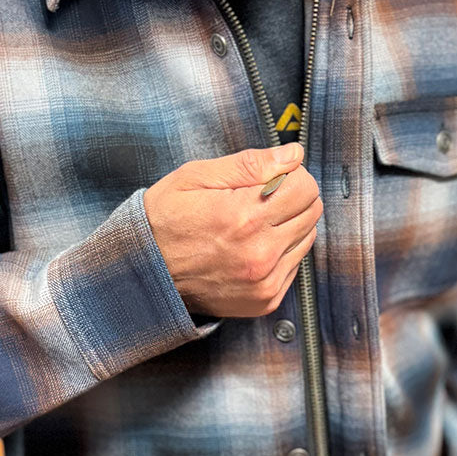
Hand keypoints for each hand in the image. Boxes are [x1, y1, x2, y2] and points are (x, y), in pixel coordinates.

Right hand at [143, 143, 322, 317]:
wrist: (144, 274)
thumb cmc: (165, 220)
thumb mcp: (196, 177)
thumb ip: (249, 164)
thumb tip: (293, 155)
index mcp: (243, 216)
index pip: (305, 186)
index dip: (289, 175)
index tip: (270, 178)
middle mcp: (259, 252)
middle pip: (312, 211)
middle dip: (293, 198)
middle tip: (261, 199)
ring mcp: (264, 280)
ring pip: (307, 238)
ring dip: (289, 226)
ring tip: (253, 225)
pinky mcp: (265, 299)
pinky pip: (295, 266)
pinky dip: (281, 253)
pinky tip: (252, 248)